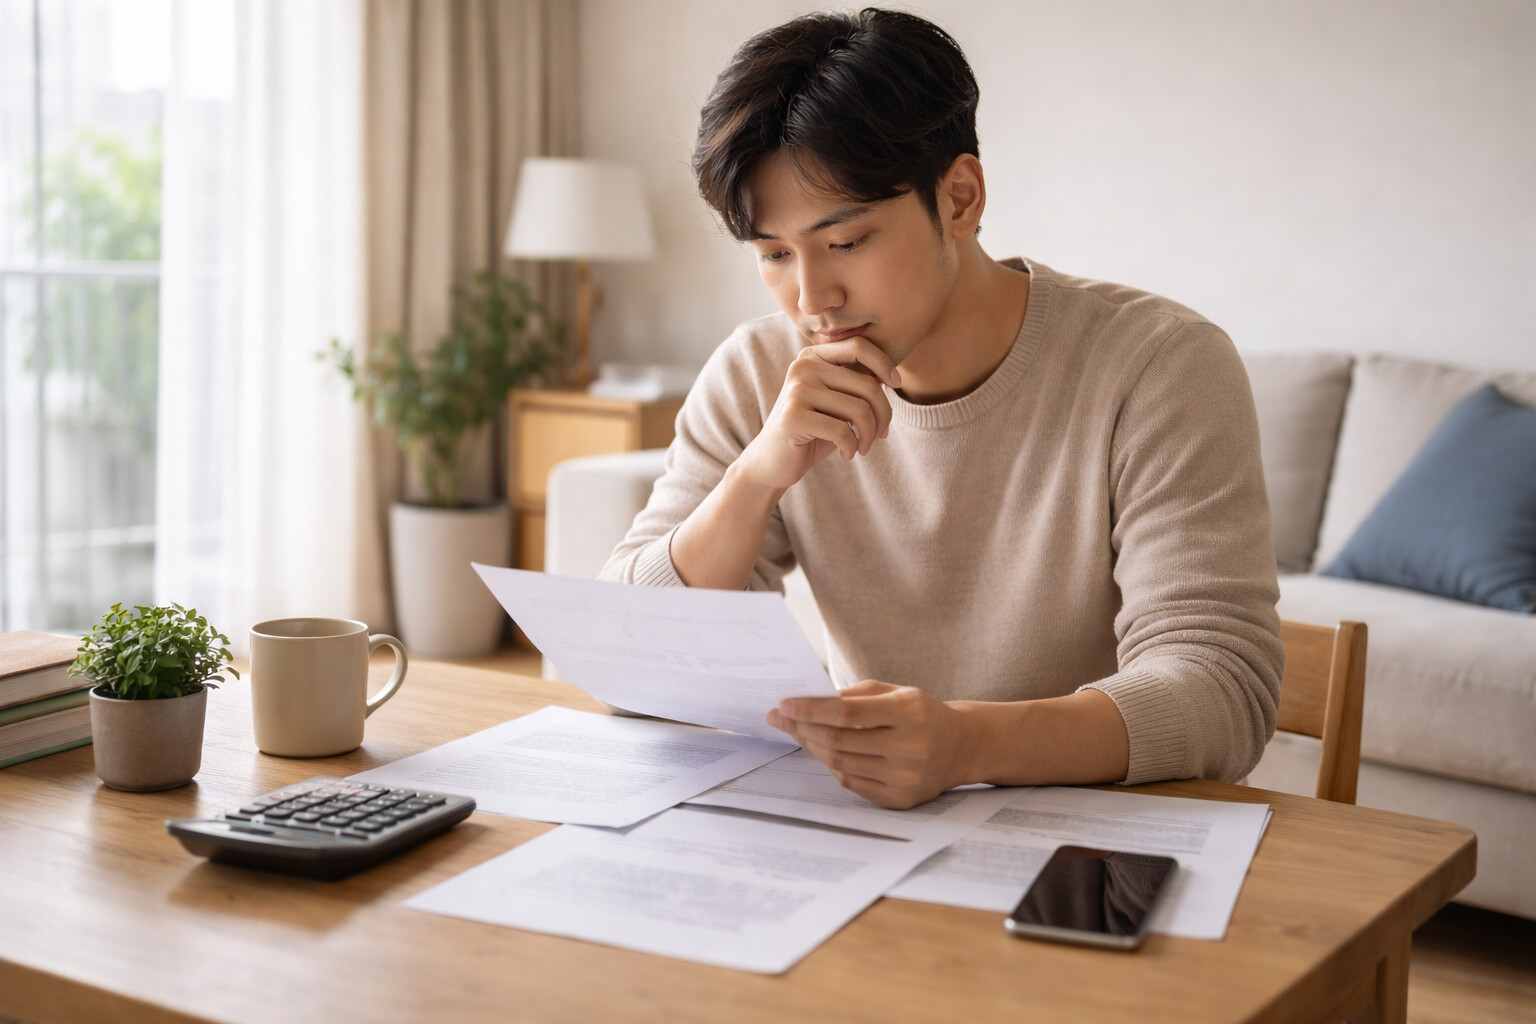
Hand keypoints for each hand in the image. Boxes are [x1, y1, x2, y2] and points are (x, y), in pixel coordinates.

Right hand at [735, 338, 901, 491]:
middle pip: (866, 384)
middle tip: (881, 434)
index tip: (897, 385)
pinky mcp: (793, 417)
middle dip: (883, 414)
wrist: (772, 461)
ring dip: (869, 435)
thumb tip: (890, 375)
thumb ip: (855, 385)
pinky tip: (847, 454)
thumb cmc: (811, 431)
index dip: (885, 363)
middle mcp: (802, 367)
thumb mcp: (835, 404)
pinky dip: (852, 447)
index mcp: (813, 357)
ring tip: (863, 447)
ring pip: (859, 410)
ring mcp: (796, 391)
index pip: (859, 346)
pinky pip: (842, 431)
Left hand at [766, 680, 973, 808]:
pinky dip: (832, 766)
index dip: (810, 709)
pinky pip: (852, 782)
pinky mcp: (900, 799)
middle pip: (839, 741)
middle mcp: (910, 747)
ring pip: (840, 763)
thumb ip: (854, 695)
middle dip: (802, 728)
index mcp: (908, 712)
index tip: (783, 704)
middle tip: (779, 718)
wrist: (961, 747)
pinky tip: (822, 751)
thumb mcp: (895, 692)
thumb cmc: (921, 714)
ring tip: (796, 732)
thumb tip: (807, 703)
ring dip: (812, 746)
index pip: (846, 713)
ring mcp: (906, 777)